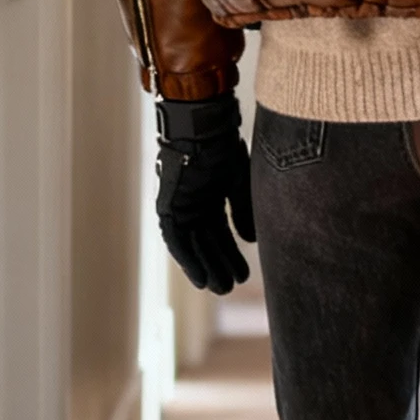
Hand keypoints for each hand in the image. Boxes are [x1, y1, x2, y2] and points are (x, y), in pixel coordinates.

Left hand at [155, 95, 255, 293]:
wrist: (205, 130)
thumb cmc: (224, 149)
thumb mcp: (240, 184)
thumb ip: (244, 212)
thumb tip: (251, 240)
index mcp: (211, 195)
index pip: (221, 232)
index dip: (231, 254)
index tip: (243, 275)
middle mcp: (194, 203)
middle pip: (207, 242)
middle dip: (219, 265)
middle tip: (230, 287)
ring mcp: (180, 205)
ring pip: (193, 245)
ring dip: (204, 267)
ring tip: (219, 288)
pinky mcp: (168, 207)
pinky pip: (176, 240)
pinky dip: (186, 260)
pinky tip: (198, 278)